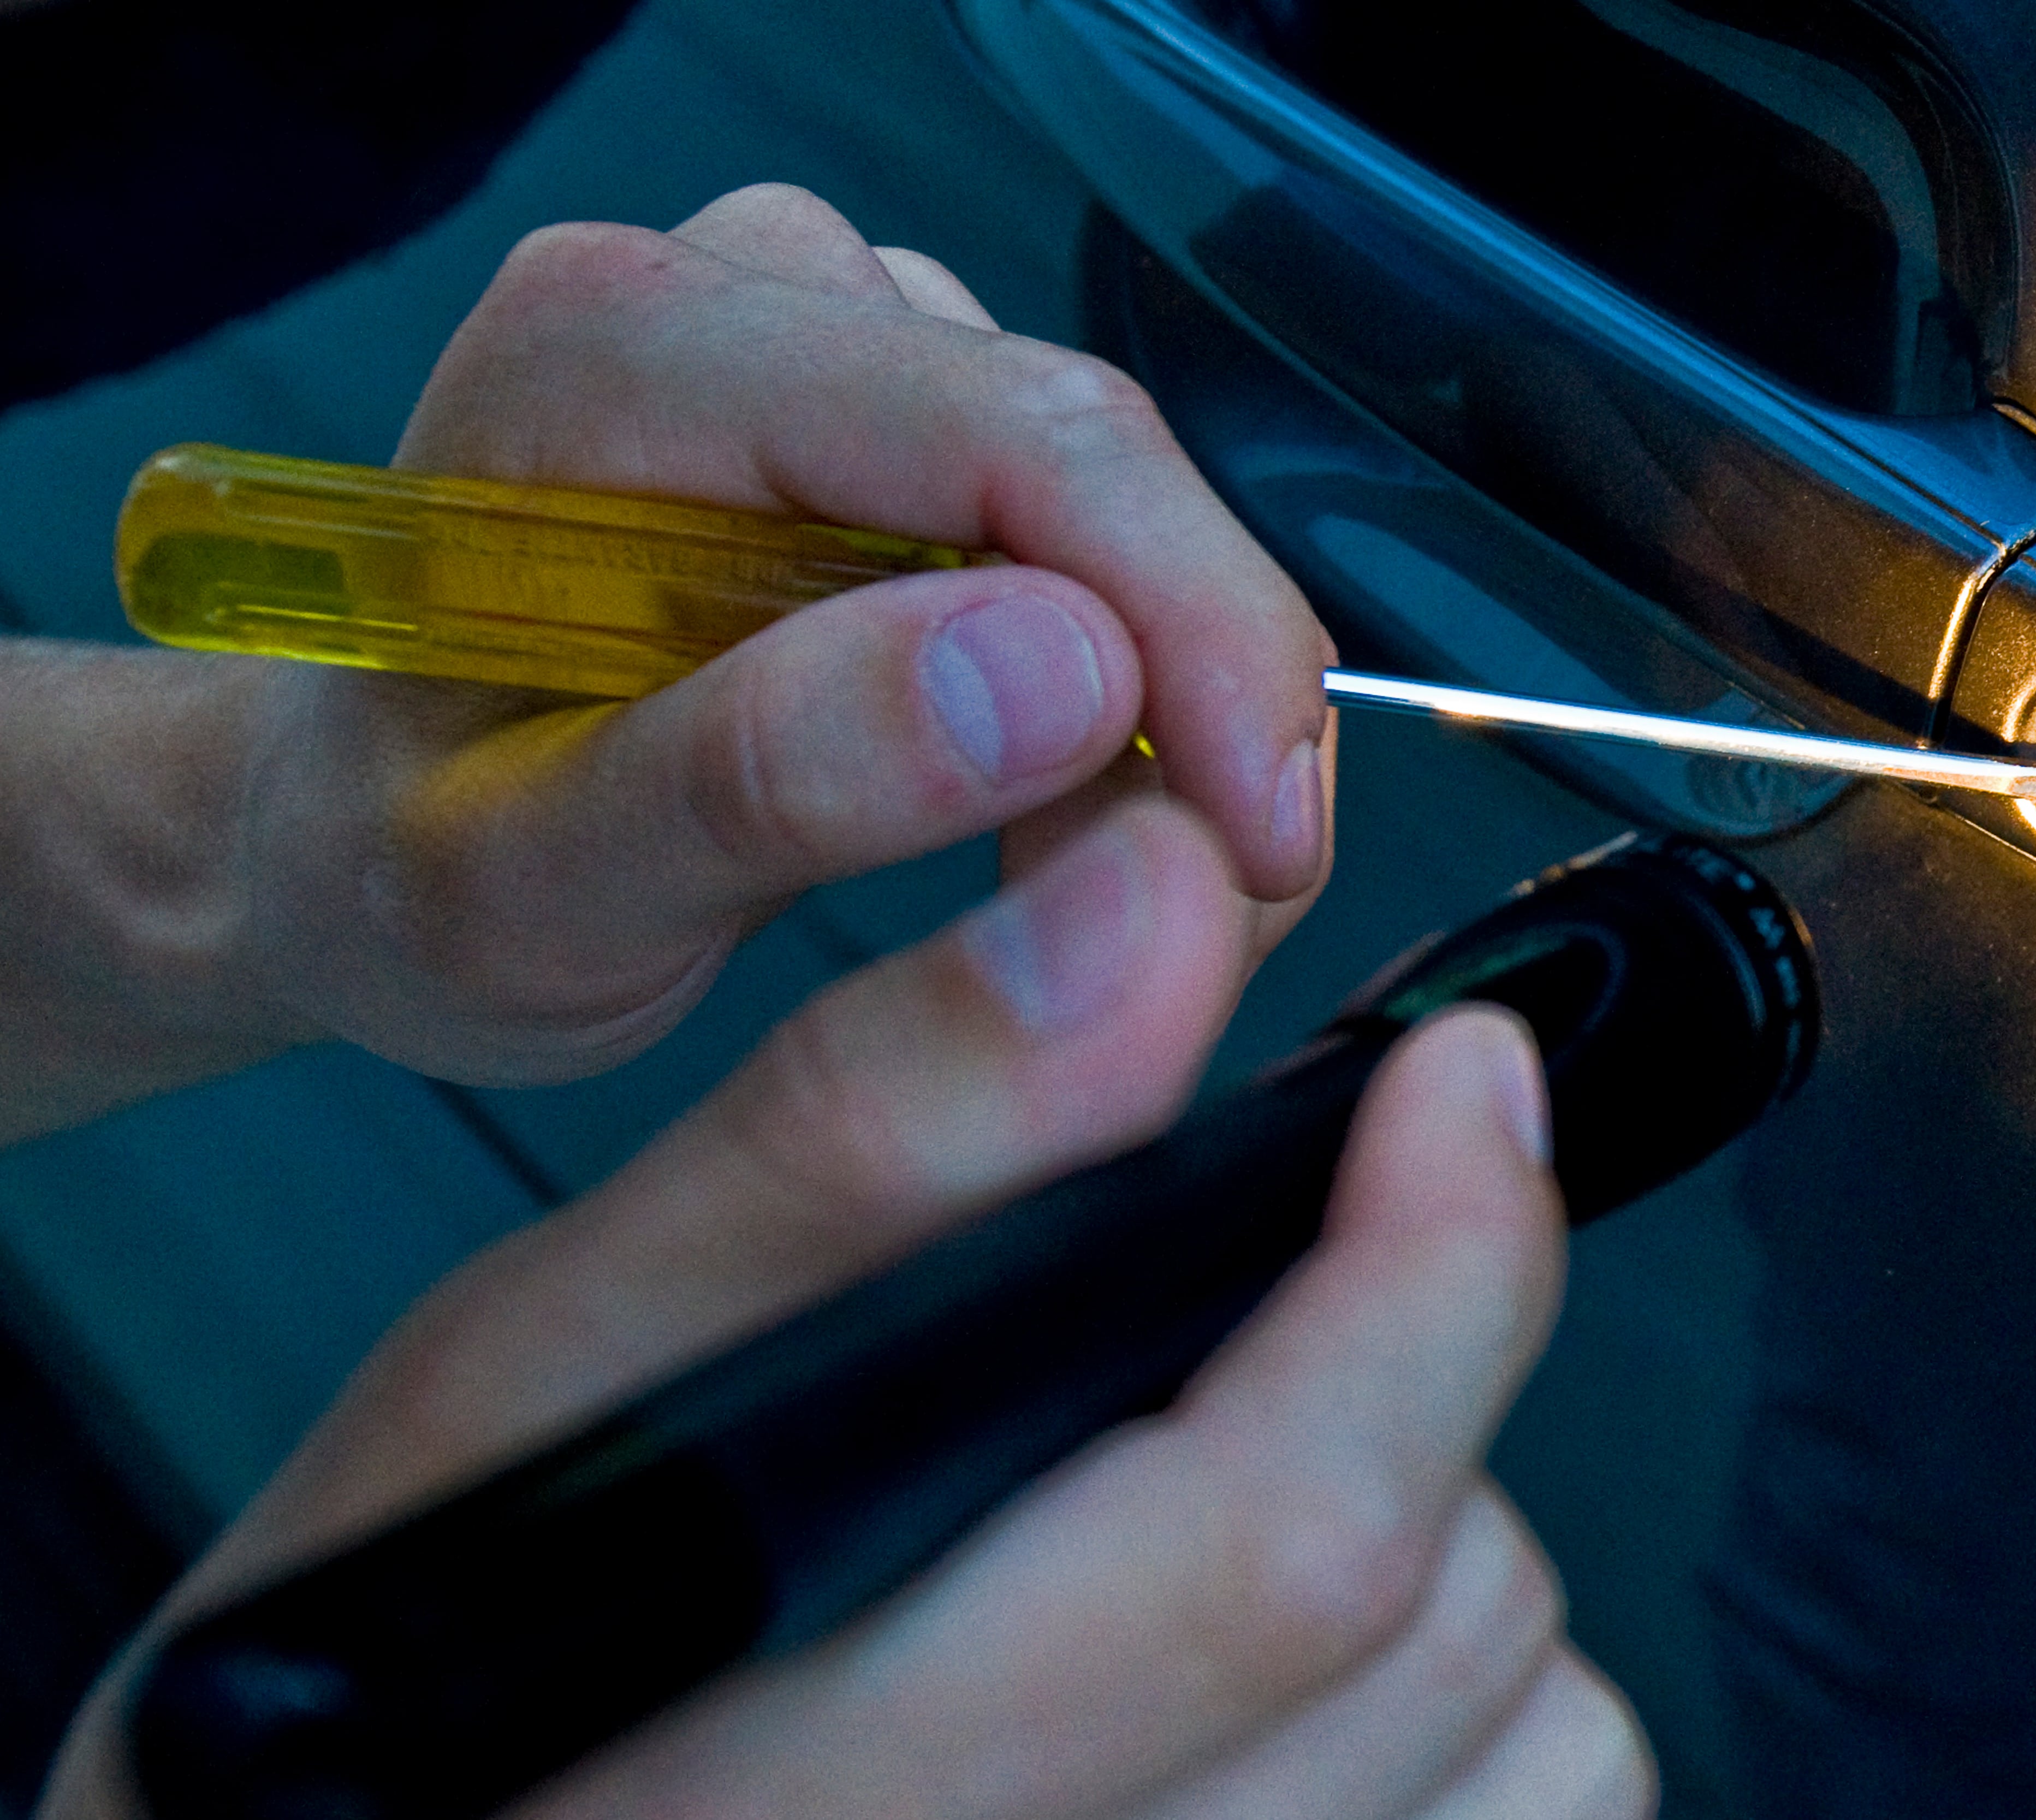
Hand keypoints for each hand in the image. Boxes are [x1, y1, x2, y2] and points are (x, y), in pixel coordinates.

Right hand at [41, 799, 1652, 1819]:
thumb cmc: (389, 1691)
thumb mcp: (528, 1384)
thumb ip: (850, 1156)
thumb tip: (1148, 924)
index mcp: (814, 1789)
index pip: (1291, 1537)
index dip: (1438, 1268)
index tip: (1459, 1081)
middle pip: (1444, 1623)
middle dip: (1416, 1374)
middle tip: (1287, 1276)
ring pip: (1524, 1744)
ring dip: (1443, 1553)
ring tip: (1223, 1491)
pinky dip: (1461, 1713)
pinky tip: (1268, 1662)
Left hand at [235, 183, 1331, 1084]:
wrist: (348, 845)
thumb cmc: (401, 870)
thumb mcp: (533, 892)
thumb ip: (763, 777)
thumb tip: (1065, 667)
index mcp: (616, 360)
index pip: (1009, 437)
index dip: (1190, 630)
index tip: (1263, 843)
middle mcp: (736, 294)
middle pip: (1090, 457)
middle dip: (1202, 690)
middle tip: (1218, 906)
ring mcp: (828, 343)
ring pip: (1115, 508)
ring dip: (1162, 707)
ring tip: (1074, 880)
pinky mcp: (892, 424)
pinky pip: (1093, 542)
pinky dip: (1125, 693)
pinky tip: (1059, 802)